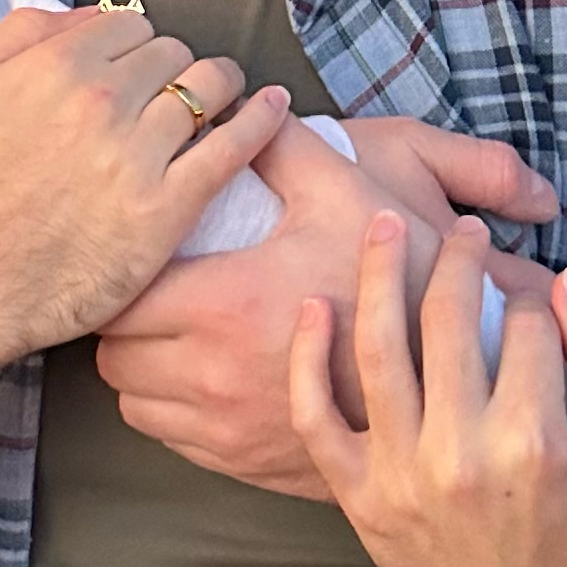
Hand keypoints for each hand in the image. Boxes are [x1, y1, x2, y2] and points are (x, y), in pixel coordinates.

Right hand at [0, 3, 287, 397]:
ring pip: (209, 88)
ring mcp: (138, 156)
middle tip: (166, 99)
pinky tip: (275, 107)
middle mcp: (101, 101)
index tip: (134, 74)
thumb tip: (87, 16)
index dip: (135, 48)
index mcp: (54, 65)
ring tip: (222, 99)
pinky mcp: (165, 210)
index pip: (130, 25)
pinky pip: (234, 147)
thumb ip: (19, 34)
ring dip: (219, 88)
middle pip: (173, 53)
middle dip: (173, 69)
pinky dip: (263, 120)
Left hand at [96, 114, 556, 498]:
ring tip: (174, 335)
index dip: (123, 277)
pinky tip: (205, 378)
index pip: (121, 302)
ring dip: (144, 370)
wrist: (452, 379)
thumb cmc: (398, 280)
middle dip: (125, 323)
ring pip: (135, 405)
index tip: (140, 257)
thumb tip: (238, 102)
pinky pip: (172, 442)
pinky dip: (174, 411)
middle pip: (114, 357)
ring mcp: (229, 431)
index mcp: (224, 306)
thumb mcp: (346, 193)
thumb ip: (281, 145)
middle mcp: (213, 378)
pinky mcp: (247, 464)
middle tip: (153, 291)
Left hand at [287, 215, 566, 566]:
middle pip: (448, 319)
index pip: (523, 326)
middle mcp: (461, 451)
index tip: (530, 295)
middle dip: (456, 257)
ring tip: (382, 224)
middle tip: (459, 228)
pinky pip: (317, 418)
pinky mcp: (359, 495)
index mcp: (535, 440)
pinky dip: (307, 360)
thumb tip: (565, 283)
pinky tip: (314, 308)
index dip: (530, 299)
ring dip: (378, 274)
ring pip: (378, 349)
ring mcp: (401, 473)